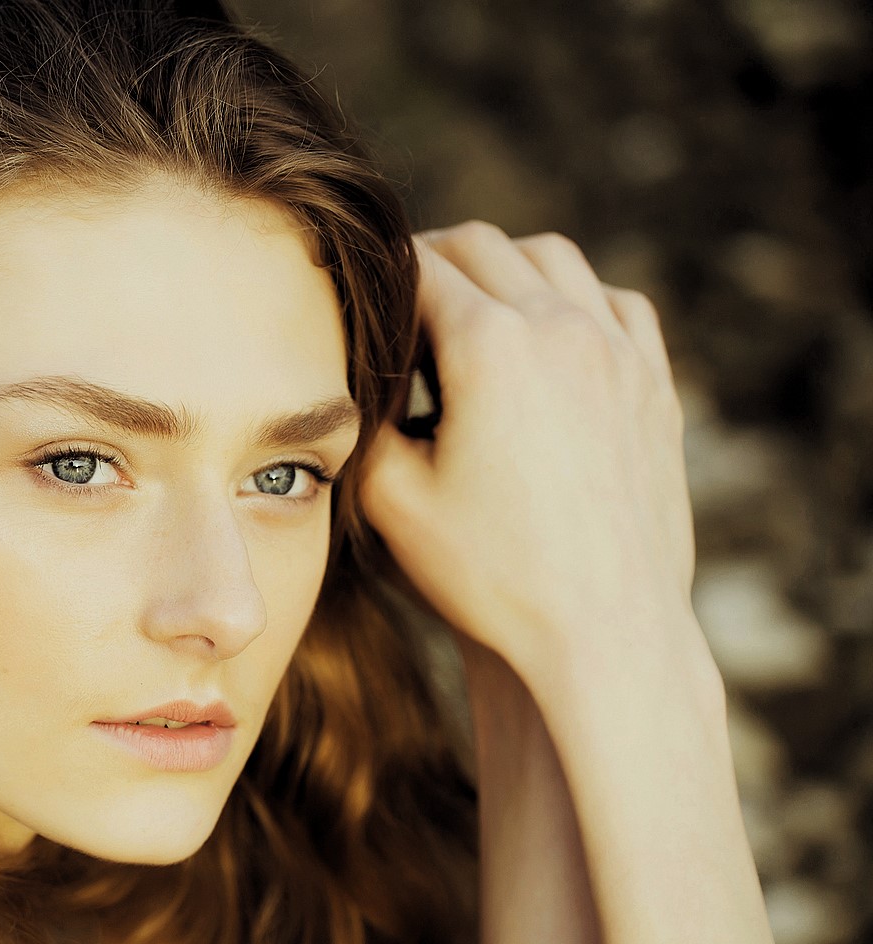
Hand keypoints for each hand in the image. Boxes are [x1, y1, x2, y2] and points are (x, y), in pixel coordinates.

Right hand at [357, 222, 697, 681]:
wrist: (603, 630)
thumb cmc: (489, 574)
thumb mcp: (389, 500)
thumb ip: (363, 419)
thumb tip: (357, 377)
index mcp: (491, 346)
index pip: (420, 267)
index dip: (378, 278)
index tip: (356, 298)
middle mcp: (563, 329)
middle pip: (486, 246)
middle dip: (435, 259)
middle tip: (401, 297)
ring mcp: (620, 352)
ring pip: (555, 259)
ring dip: (505, 268)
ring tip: (473, 308)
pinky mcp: (654, 385)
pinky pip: (616, 304)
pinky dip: (574, 300)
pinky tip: (551, 338)